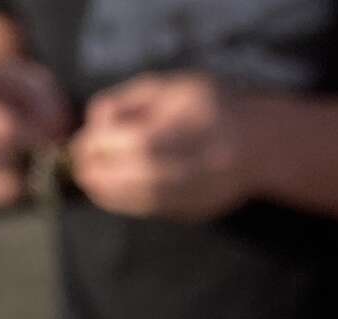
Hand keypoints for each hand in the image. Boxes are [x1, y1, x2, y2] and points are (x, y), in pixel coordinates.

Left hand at [70, 73, 267, 220]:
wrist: (256, 145)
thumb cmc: (208, 106)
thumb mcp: (165, 87)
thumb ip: (126, 103)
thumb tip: (92, 126)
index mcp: (176, 128)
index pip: (122, 142)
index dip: (96, 145)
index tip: (80, 145)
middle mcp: (183, 166)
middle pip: (126, 176)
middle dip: (97, 173)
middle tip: (80, 168)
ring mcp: (190, 194)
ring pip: (136, 200)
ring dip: (107, 194)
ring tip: (92, 183)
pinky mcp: (190, 212)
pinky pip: (150, 210)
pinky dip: (126, 204)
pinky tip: (114, 195)